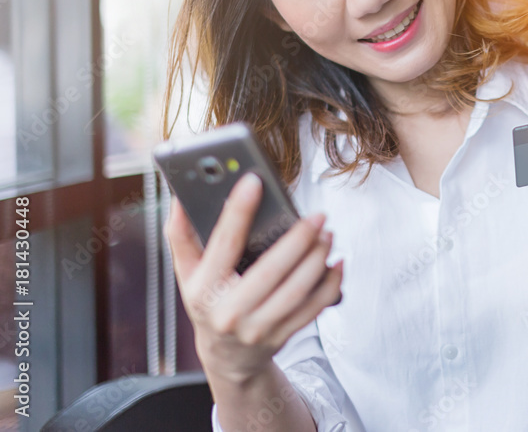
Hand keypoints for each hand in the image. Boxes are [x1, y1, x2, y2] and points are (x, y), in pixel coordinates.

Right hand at [165, 172, 343, 384]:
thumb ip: (181, 235)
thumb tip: (180, 198)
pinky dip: (331, 284)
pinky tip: (337, 262)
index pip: (223, 245)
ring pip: (296, 290)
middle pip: (270, 270)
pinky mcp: (283, 335)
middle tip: (317, 216)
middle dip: (298, 240)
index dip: (238, 211)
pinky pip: (314, 308)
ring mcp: (258, 327)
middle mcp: (230, 312)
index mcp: (204, 290)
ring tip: (327, 234)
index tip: (253, 182)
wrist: (227, 356)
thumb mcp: (186, 274)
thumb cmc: (208, 302)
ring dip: (318, 259)